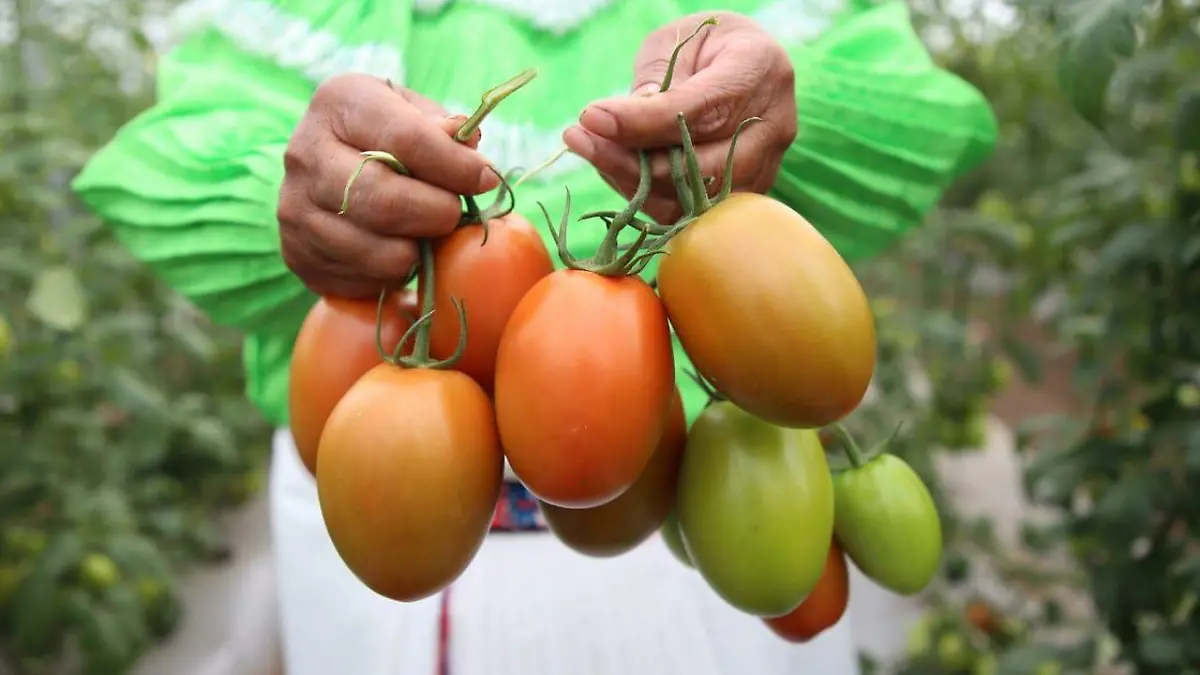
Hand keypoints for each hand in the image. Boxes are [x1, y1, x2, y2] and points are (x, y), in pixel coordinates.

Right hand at [278, 74, 497, 298]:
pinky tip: (398, 251)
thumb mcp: (414, 113)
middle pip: (384, 201)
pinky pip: (362, 280)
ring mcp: (294, 208)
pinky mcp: (296, 255)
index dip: (454, 166)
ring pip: (375, 251)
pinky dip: (393, 275)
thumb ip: (446, 130)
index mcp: (339, 103)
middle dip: (437, 214)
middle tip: (454, 214)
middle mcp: (305, 153)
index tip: (485, 178)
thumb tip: (471, 152)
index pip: (405, 139)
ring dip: (417, 252)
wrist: (327, 165)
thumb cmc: (386, 133)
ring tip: (427, 234)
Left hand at [563, 13, 797, 224]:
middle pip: (699, 166)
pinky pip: (691, 212)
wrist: (751, 69)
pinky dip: (646, 196)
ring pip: (693, 200)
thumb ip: (654, 79)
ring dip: (631, 183)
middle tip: (579, 138)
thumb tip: (617, 124)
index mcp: (758, 70)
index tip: (593, 117)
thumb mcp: (678, 40)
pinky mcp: (745, 195)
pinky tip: (615, 168)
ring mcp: (765, 167)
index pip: (701, 109)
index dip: (644, 122)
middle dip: (630, 161)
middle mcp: (772, 125)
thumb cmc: (709, 47)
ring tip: (589, 150)